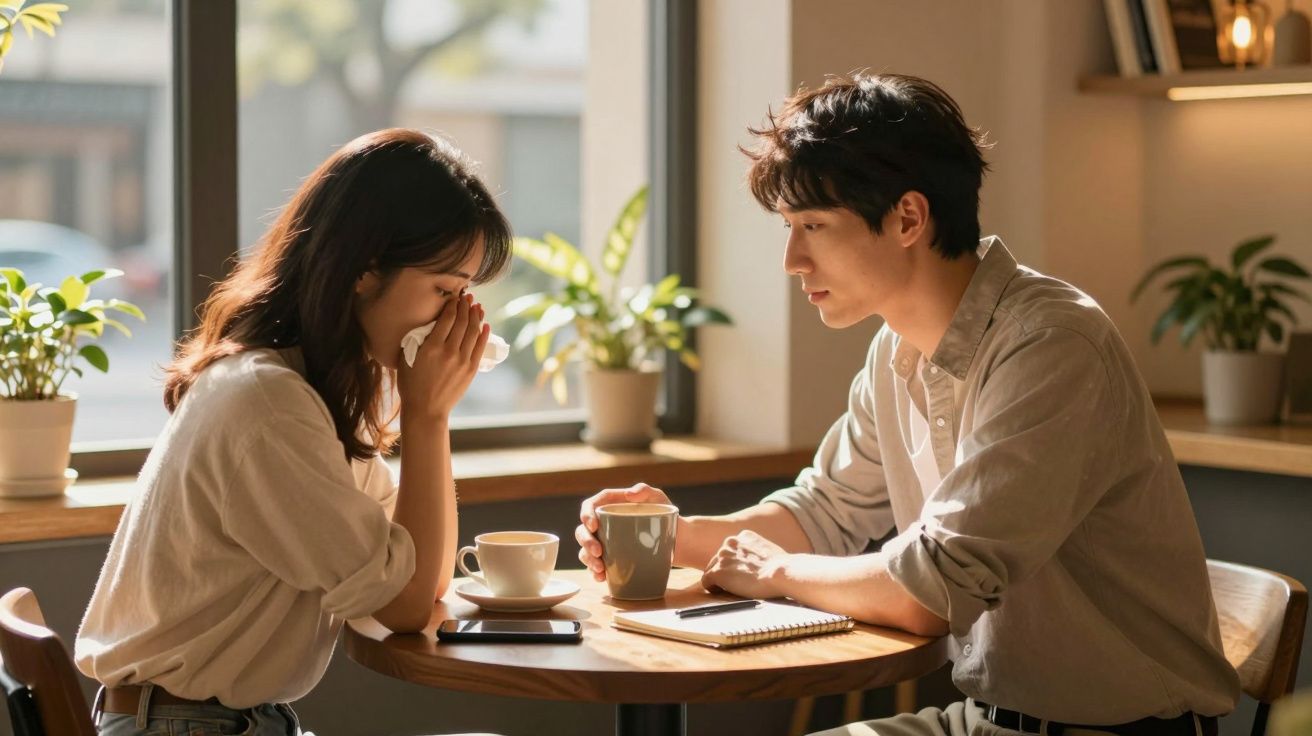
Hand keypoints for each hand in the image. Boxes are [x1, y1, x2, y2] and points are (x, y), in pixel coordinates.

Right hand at [397, 292, 489, 420]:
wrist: (426, 410)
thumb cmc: (411, 384)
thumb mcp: (406, 358)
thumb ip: (417, 339)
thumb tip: (429, 323)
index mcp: (431, 347)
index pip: (447, 318)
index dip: (453, 305)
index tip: (455, 297)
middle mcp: (449, 351)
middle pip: (462, 322)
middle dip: (466, 306)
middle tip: (468, 297)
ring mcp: (462, 360)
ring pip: (473, 331)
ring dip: (476, 316)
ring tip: (477, 306)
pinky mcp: (471, 369)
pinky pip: (480, 346)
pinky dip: (484, 333)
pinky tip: (485, 323)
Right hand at [575, 483, 672, 581]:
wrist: (678, 540)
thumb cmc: (665, 515)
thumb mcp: (658, 498)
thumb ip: (646, 490)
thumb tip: (630, 494)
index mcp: (610, 505)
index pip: (590, 506)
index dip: (586, 515)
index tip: (593, 526)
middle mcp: (603, 524)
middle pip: (583, 530)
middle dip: (586, 542)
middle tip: (598, 551)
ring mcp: (605, 543)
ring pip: (586, 550)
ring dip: (588, 559)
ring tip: (600, 568)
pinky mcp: (610, 559)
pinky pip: (596, 566)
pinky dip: (594, 572)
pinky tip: (601, 577)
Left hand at [700, 529, 788, 599]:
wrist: (781, 573)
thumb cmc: (783, 567)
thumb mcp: (769, 551)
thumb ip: (758, 554)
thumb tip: (760, 565)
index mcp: (743, 536)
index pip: (732, 550)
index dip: (734, 563)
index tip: (740, 573)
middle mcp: (730, 543)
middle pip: (719, 559)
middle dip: (725, 570)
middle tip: (734, 584)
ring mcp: (722, 557)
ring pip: (712, 570)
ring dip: (719, 580)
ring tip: (727, 590)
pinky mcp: (717, 572)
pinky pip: (706, 581)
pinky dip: (712, 588)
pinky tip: (719, 593)